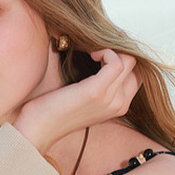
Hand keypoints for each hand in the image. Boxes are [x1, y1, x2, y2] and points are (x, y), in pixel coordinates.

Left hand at [11, 49, 140, 156]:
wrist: (37, 129)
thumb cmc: (53, 109)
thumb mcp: (81, 95)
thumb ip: (96, 82)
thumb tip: (98, 52)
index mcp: (119, 106)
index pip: (137, 73)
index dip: (123, 56)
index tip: (102, 50)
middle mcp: (120, 104)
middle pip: (136, 65)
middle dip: (120, 48)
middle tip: (98, 45)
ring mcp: (111, 99)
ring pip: (129, 60)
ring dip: (111, 48)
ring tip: (92, 50)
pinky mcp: (97, 92)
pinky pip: (117, 62)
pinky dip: (105, 51)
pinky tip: (90, 53)